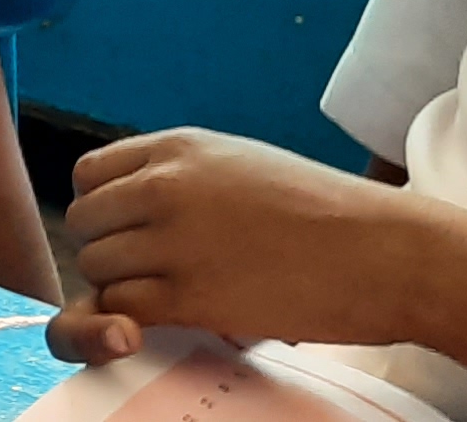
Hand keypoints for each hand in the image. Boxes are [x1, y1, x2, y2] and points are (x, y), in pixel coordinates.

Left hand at [56, 128, 465, 358]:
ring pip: (98, 269)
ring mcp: (175, 239)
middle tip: (152, 270)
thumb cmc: (324, 213)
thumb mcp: (242, 164)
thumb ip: (182, 176)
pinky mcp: (191, 295)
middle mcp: (166, 185)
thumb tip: (134, 208)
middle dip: (109, 250)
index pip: (89, 175)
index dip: (103, 208)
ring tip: (173, 293)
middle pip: (84, 224)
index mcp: (178, 147)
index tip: (131, 229)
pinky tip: (177, 316)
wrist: (382, 253)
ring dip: (124, 289)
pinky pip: (122, 307)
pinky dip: (138, 320)